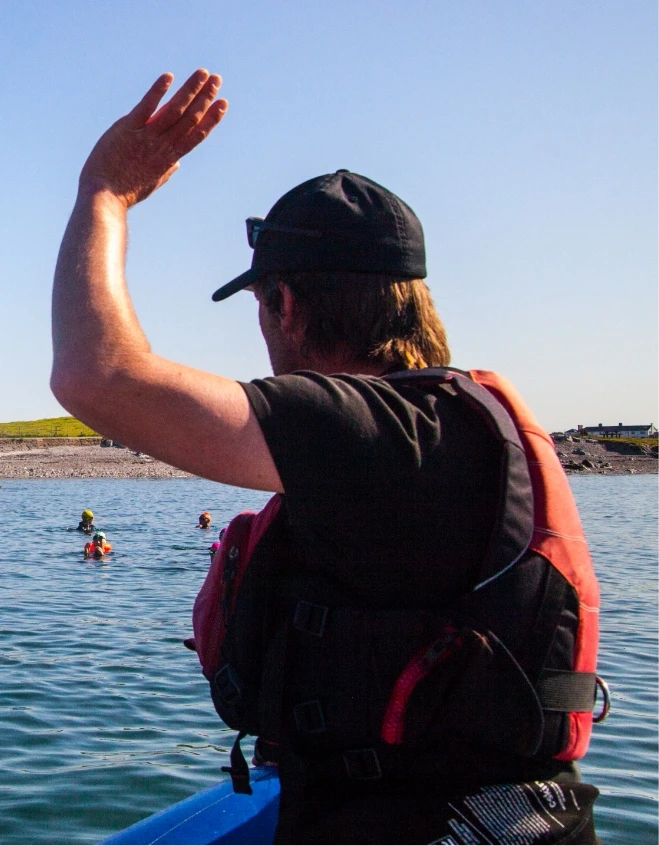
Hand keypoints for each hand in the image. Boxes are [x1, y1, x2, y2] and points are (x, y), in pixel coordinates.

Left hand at [79, 69, 227, 207]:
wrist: (104, 197)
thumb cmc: (125, 192)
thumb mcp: (151, 183)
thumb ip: (166, 171)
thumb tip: (178, 164)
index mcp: (169, 159)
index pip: (196, 135)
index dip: (211, 119)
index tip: (223, 104)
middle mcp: (162, 146)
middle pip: (190, 119)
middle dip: (205, 98)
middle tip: (217, 79)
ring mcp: (146, 137)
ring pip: (174, 111)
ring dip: (190, 90)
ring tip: (203, 73)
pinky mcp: (127, 129)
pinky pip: (146, 108)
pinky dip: (157, 92)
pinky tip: (169, 77)